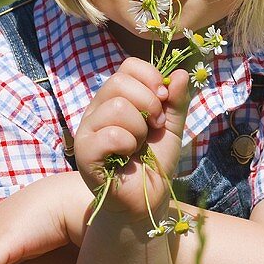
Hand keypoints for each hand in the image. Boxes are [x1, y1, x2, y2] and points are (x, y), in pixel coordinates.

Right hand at [74, 58, 190, 219]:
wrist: (148, 197)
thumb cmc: (155, 160)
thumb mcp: (172, 126)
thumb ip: (176, 100)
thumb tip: (179, 73)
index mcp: (116, 98)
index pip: (128, 66)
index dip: (151, 78)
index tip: (164, 100)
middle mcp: (97, 109)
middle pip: (119, 81)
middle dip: (149, 103)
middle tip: (154, 126)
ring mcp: (87, 130)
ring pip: (116, 106)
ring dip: (139, 129)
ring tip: (138, 145)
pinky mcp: (84, 153)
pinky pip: (109, 134)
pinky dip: (127, 144)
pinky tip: (127, 156)